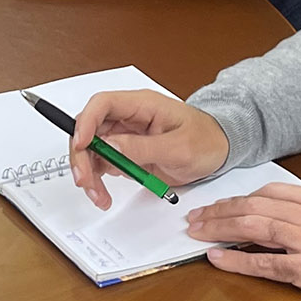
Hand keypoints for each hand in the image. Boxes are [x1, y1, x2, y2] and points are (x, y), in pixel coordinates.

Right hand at [67, 90, 229, 209]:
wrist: (218, 150)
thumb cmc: (206, 140)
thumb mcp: (179, 148)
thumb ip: (143, 147)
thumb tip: (110, 146)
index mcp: (142, 105)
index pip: (103, 104)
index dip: (86, 122)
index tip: (81, 144)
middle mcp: (128, 118)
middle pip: (89, 129)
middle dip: (82, 156)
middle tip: (85, 180)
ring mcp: (125, 135)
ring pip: (91, 150)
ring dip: (88, 173)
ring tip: (98, 195)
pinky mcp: (125, 153)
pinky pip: (102, 165)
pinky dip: (97, 181)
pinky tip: (103, 194)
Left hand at [185, 183, 300, 300]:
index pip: (274, 191)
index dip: (243, 197)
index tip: (225, 204)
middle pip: (256, 207)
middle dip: (221, 210)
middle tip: (197, 216)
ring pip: (253, 229)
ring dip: (219, 229)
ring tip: (198, 232)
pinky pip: (263, 264)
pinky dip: (235, 261)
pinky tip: (215, 258)